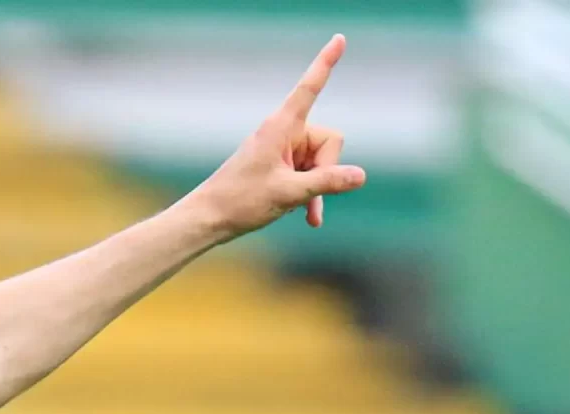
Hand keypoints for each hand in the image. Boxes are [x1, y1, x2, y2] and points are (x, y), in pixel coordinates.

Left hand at [185, 35, 366, 238]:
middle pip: (329, 141)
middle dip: (326, 169)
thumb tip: (361, 175)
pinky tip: (309, 219)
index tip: (340, 38)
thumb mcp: (289, 193)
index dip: (326, 63)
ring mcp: (283, 150)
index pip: (310, 88)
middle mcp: (284, 132)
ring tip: (301, 212)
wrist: (208, 219)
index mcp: (281, 126)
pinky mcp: (281, 166)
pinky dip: (310, 195)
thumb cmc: (240, 202)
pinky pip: (309, 174)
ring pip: (321, 162)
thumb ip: (327, 182)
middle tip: (302, 193)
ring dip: (316, 188)